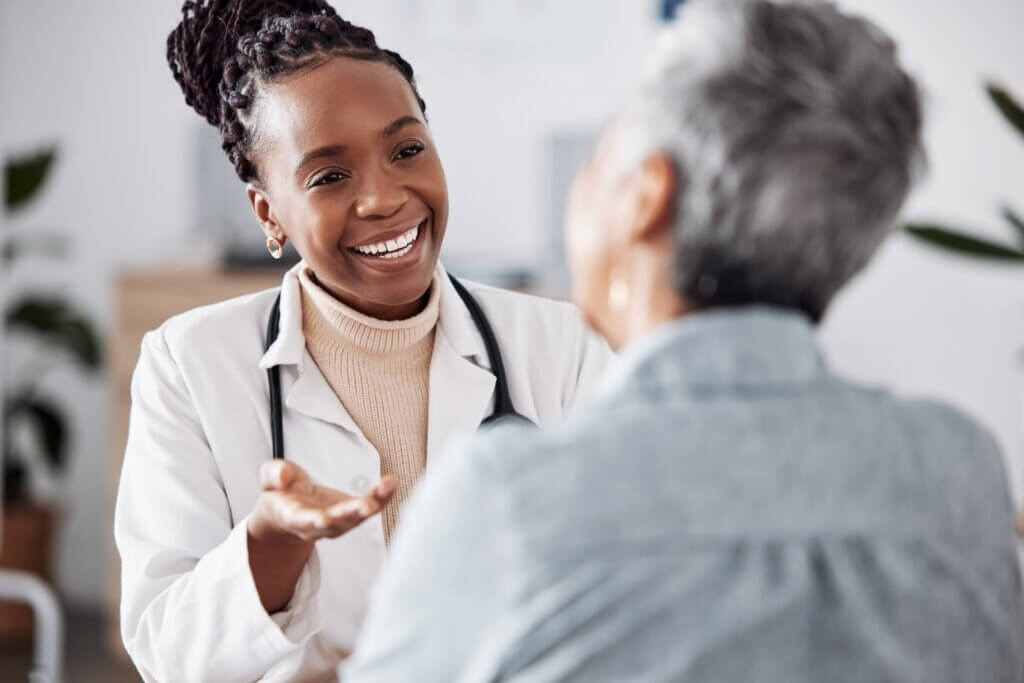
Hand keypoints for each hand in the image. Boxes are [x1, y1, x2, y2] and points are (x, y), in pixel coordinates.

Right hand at [248, 460, 396, 542]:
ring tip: (387, 486)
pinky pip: (371, 507)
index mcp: (295, 518)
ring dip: (375, 503)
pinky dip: (383, 497)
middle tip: (368, 505)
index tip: (323, 518)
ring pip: (358, 517)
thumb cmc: (280, 494)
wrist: (288, 511)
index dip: (315, 521)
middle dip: (353, 514)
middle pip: (338, 523)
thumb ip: (274, 475)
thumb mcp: (268, 480)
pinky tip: (392, 483)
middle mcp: (319, 525)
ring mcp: (339, 522)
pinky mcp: (353, 513)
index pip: (305, 521)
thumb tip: (283, 476)